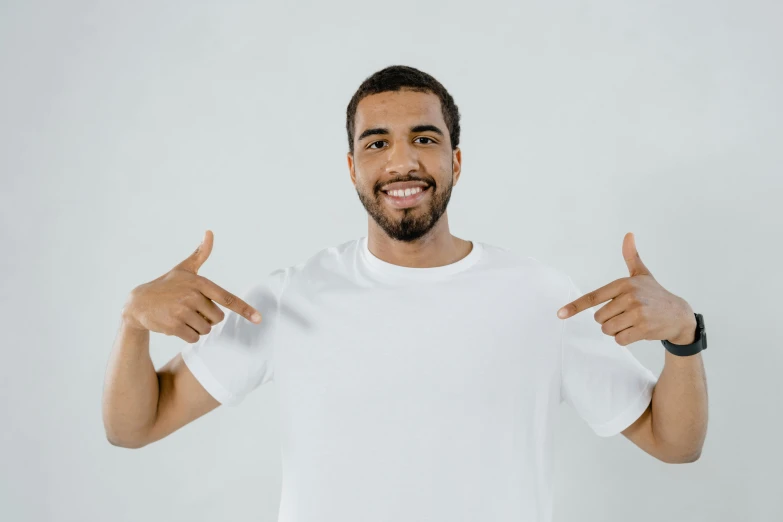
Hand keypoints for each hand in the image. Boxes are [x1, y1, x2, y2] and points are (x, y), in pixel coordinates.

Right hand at [122, 230, 262, 342]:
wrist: (138, 303)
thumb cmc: (166, 285)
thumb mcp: (183, 268)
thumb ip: (200, 253)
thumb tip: (210, 232)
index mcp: (199, 282)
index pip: (226, 298)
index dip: (244, 309)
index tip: (259, 318)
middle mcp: (192, 296)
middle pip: (218, 318)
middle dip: (208, 318)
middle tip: (192, 310)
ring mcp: (182, 311)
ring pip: (206, 329)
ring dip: (198, 327)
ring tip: (183, 316)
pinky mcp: (173, 326)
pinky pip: (194, 338)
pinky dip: (188, 335)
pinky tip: (177, 325)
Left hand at [556, 232, 695, 346]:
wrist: (679, 315)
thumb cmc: (655, 294)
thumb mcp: (642, 274)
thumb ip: (631, 256)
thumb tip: (628, 234)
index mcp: (624, 284)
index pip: (593, 297)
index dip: (575, 306)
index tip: (560, 314)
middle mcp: (630, 296)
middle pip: (598, 318)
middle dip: (608, 320)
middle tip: (626, 315)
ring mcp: (637, 313)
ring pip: (608, 330)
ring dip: (616, 330)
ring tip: (632, 322)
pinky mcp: (643, 328)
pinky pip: (619, 340)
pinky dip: (624, 339)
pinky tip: (637, 331)